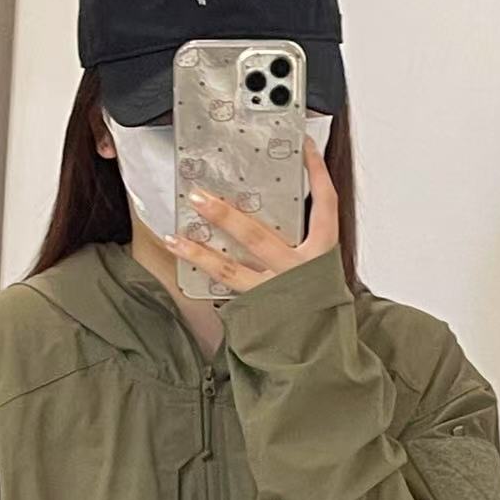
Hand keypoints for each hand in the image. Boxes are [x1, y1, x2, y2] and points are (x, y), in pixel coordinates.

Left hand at [163, 133, 338, 293]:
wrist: (324, 352)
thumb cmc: (322, 305)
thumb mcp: (324, 267)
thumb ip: (306, 238)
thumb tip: (282, 206)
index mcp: (322, 254)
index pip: (325, 204)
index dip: (317, 173)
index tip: (305, 147)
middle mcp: (297, 271)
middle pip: (257, 237)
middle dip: (224, 215)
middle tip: (198, 196)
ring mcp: (274, 292)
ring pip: (230, 270)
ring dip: (200, 251)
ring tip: (174, 237)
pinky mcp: (257, 310)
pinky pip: (227, 290)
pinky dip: (205, 275)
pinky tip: (186, 263)